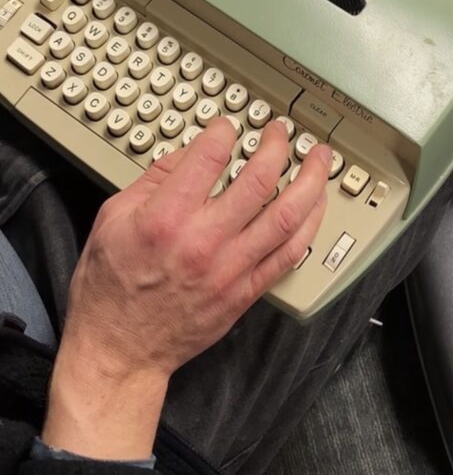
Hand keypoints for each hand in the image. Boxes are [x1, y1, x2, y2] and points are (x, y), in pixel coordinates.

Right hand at [42, 119, 330, 459]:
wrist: (120, 349)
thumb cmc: (111, 287)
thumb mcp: (112, 218)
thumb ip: (153, 179)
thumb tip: (189, 153)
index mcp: (165, 218)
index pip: (210, 157)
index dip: (224, 131)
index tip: (227, 126)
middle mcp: (203, 242)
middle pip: (259, 181)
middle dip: (277, 147)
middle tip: (281, 132)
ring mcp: (230, 269)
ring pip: (287, 217)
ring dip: (311, 182)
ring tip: (320, 159)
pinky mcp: (246, 291)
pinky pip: (290, 254)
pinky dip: (310, 225)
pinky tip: (316, 205)